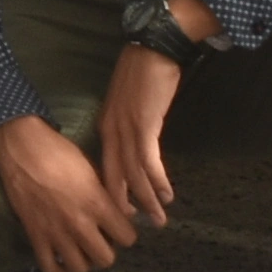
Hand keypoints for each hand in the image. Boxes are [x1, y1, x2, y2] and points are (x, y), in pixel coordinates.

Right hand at [0, 112, 134, 271]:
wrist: (22, 149)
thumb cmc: (60, 152)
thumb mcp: (92, 169)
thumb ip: (107, 195)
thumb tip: (124, 213)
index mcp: (97, 204)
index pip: (127, 238)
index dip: (127, 234)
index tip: (120, 228)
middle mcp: (79, 224)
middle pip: (106, 259)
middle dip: (108, 250)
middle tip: (101, 239)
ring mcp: (56, 233)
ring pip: (80, 269)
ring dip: (85, 261)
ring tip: (82, 249)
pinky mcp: (35, 236)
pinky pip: (50, 267)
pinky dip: (59, 268)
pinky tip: (62, 258)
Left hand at [89, 41, 186, 236]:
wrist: (154, 46)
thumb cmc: (145, 69)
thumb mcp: (130, 100)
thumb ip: (129, 122)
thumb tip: (139, 141)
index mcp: (106, 124)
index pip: (105, 166)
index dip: (114, 190)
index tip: (123, 210)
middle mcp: (111, 130)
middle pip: (113, 176)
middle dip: (125, 204)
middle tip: (135, 226)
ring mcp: (126, 129)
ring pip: (132, 174)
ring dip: (146, 199)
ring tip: (158, 219)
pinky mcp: (144, 125)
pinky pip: (148, 162)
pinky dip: (158, 181)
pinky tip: (166, 196)